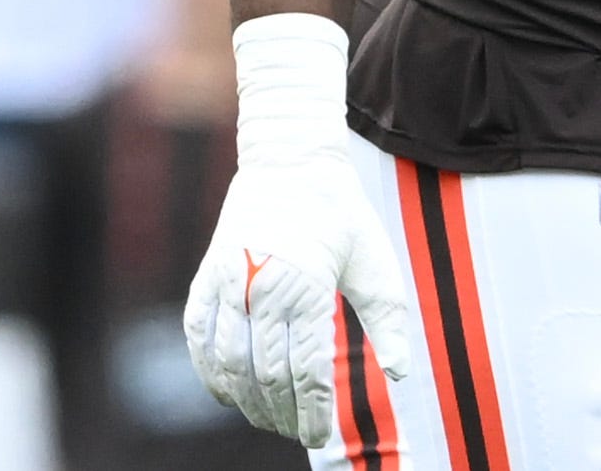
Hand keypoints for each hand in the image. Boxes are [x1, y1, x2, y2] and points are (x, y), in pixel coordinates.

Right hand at [182, 17, 417, 444]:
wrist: (288, 164)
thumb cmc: (340, 215)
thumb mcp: (375, 261)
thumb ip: (389, 319)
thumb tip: (401, 373)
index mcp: (307, 285)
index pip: (307, 370)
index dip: (313, 411)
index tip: (321, 436)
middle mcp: (262, 289)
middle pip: (267, 375)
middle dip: (284, 413)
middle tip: (299, 432)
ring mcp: (226, 287)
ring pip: (230, 367)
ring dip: (248, 402)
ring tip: (271, 420)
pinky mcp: (203, 284)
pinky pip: (200, 345)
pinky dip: (213, 377)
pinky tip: (232, 394)